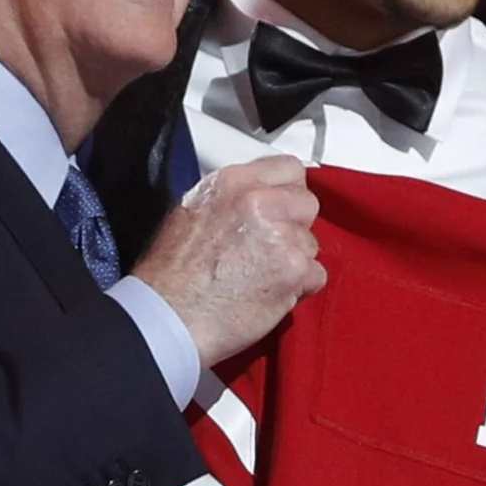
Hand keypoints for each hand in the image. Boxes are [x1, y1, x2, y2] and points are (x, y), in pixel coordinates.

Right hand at [131, 155, 327, 368]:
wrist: (169, 317)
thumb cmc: (172, 274)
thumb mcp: (192, 212)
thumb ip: (232, 200)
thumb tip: (258, 200)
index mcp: (232, 182)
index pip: (288, 168)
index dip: (287, 192)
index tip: (280, 210)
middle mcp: (259, 202)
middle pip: (306, 203)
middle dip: (294, 226)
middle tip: (270, 248)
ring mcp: (281, 236)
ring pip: (311, 243)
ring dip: (294, 261)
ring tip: (262, 277)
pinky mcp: (293, 271)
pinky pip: (316, 275)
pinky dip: (300, 288)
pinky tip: (271, 295)